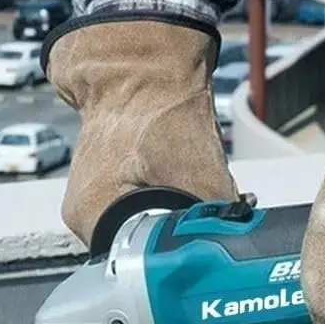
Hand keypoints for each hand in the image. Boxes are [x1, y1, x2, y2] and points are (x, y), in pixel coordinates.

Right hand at [44, 20, 237, 245]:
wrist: (145, 59)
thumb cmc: (161, 112)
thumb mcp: (202, 173)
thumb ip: (221, 215)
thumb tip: (241, 236)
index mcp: (90, 217)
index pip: (136, 264)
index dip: (176, 258)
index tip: (205, 251)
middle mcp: (83, 210)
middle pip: (141, 244)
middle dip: (179, 236)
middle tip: (211, 226)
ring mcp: (92, 189)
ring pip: (144, 221)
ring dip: (175, 215)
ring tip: (201, 201)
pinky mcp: (108, 172)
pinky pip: (141, 199)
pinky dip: (168, 195)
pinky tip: (188, 183)